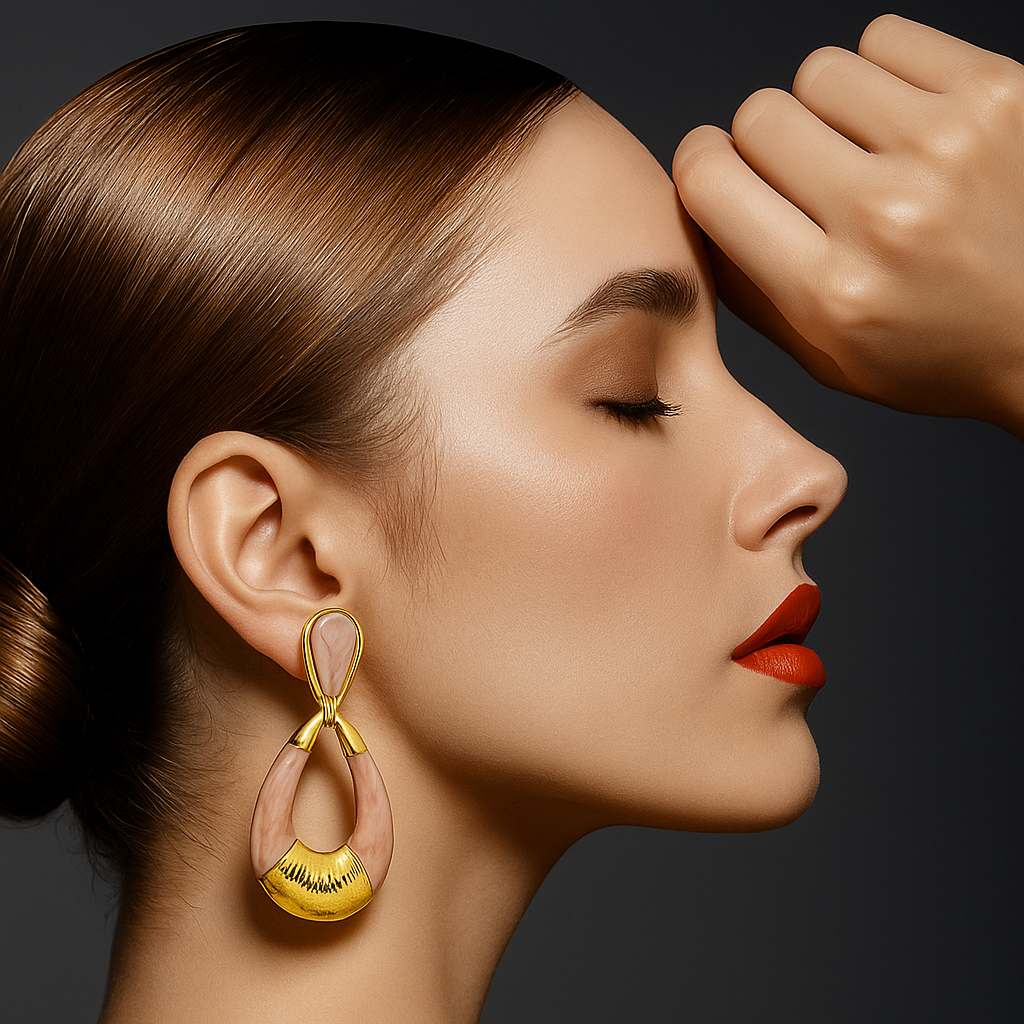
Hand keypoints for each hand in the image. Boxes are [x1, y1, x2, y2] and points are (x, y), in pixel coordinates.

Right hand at [673, 15, 1023, 435]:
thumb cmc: (945, 351)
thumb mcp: (827, 359)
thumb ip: (748, 290)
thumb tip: (696, 207)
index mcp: (830, 293)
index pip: (707, 177)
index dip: (705, 169)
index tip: (726, 179)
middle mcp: (883, 216)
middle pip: (757, 117)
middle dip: (767, 145)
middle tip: (809, 180)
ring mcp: (945, 146)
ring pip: (817, 72)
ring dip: (827, 109)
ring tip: (866, 153)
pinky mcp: (997, 91)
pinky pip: (884, 39)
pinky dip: (883, 75)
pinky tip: (907, 124)